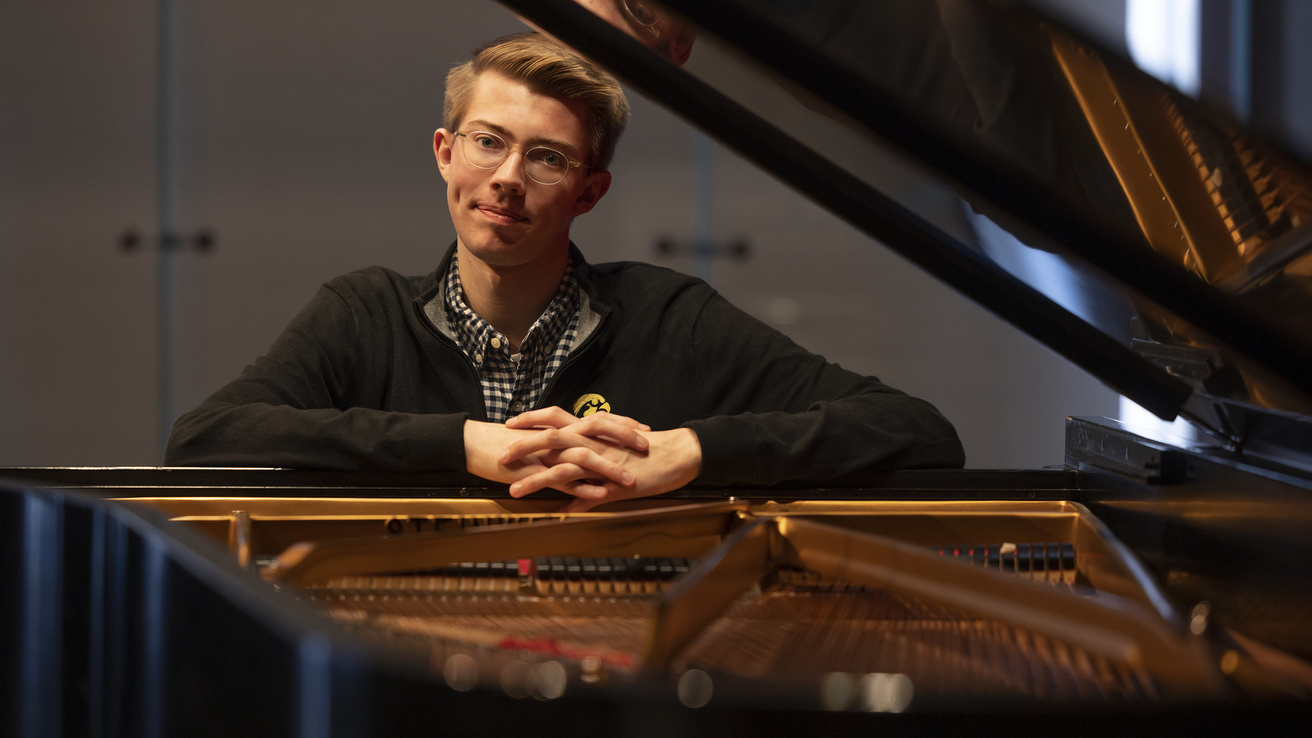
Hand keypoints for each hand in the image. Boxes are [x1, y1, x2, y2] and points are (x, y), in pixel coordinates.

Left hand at [498, 409, 702, 509]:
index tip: (510, 423)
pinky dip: (570, 504)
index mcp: (593, 431)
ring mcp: (602, 463)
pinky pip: (587, 495)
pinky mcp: (613, 483)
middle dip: (524, 446)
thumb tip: (574, 460)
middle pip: (552, 439)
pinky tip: (552, 514)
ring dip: (536, 479)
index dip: (532, 420)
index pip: (556, 419)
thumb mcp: (615, 446)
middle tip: (500, 455)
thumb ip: (592, 449)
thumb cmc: (648, 450)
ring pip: (563, 468)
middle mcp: (594, 442)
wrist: (678, 454)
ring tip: (513, 490)